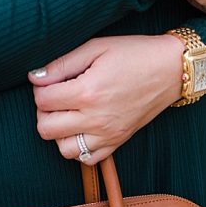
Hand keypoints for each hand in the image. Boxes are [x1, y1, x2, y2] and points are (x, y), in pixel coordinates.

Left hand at [28, 34, 185, 164]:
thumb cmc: (134, 54)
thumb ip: (62, 64)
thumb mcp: (96, 48)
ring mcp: (107, 134)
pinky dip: (78, 148)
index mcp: (88, 92)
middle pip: (46, 128)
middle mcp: (96, 118)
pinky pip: (87, 159)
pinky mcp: (117, 142)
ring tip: (68, 114)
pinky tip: (82, 129)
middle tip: (56, 97)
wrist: (171, 70)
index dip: (40, 88)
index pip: (42, 100)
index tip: (50, 80)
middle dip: (44, 111)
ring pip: (63, 149)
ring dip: (59, 133)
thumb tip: (34, 77)